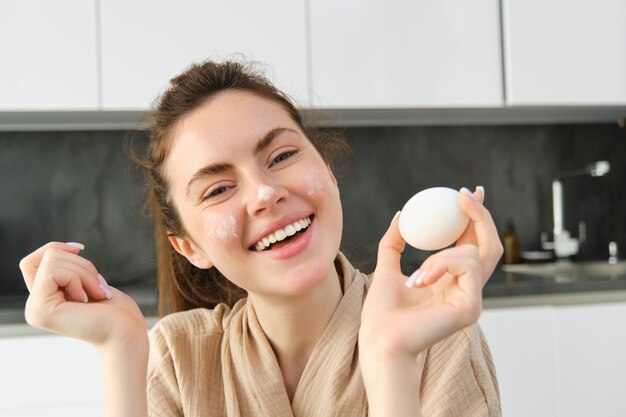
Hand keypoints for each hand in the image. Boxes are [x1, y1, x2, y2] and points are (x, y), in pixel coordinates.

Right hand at [20, 242, 146, 349]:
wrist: (126, 332)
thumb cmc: (116, 311)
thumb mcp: (89, 282)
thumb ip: (68, 271)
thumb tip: (60, 249)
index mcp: (45, 300)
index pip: (31, 261)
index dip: (55, 247)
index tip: (79, 250)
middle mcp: (34, 306)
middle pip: (48, 256)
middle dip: (81, 263)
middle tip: (99, 288)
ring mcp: (35, 309)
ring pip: (52, 259)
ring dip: (84, 272)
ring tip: (96, 295)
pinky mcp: (41, 310)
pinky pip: (54, 271)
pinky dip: (79, 279)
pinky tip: (87, 300)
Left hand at [359, 187, 501, 358]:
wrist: (380, 339)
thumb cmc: (382, 313)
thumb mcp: (386, 268)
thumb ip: (395, 242)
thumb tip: (402, 214)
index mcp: (449, 282)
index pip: (470, 244)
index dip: (473, 217)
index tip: (464, 193)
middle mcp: (465, 289)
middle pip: (489, 245)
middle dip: (480, 215)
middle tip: (464, 194)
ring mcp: (472, 299)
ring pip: (474, 252)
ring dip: (441, 254)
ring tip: (416, 275)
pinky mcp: (472, 306)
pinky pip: (466, 266)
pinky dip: (440, 265)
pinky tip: (418, 280)